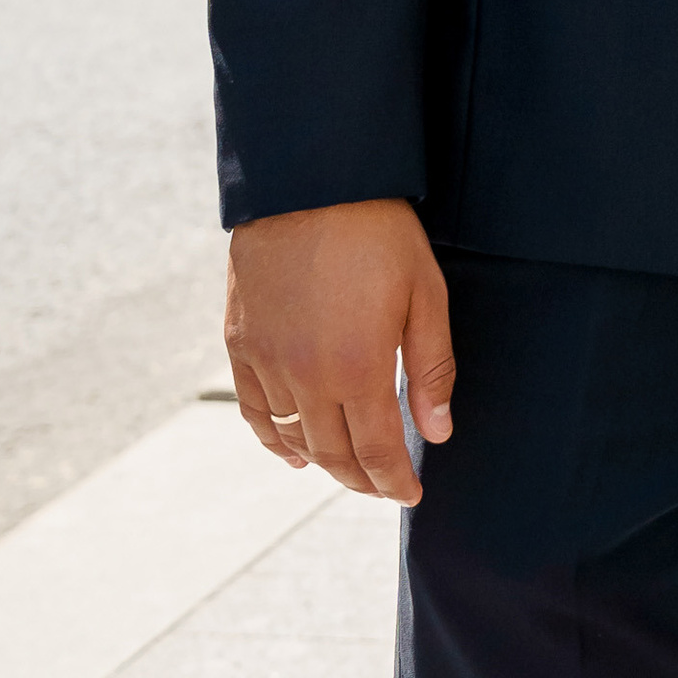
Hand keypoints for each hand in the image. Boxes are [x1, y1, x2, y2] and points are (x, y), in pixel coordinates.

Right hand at [223, 196, 454, 502]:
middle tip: (383, 487)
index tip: (410, 495)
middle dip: (361, 479)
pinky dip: (273, 440)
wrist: (310, 181)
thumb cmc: (378, 233)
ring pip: (292, 438)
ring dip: (321, 463)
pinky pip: (254, 411)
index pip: (377, 450)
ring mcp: (267, 362)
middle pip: (333, 453)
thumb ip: (432, 369)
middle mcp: (306, 375)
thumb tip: (437, 432)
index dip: (394, 480)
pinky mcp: (240, 343)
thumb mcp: (425, 294)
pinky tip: (292, 453)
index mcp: (357, 367)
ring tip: (347, 470)